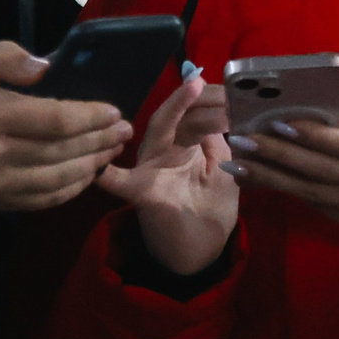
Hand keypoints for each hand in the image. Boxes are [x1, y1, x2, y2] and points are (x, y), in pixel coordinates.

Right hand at [0, 41, 131, 213]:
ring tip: (113, 148)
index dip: (90, 115)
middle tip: (125, 129)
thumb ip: (4, 55)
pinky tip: (88, 173)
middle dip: (101, 138)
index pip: (56, 118)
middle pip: (65, 149)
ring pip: (60, 178)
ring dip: (94, 164)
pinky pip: (45, 200)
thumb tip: (46, 66)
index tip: (113, 109)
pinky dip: (73, 189)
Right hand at [98, 74, 237, 274]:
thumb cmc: (208, 211)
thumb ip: (219, 141)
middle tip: (222, 83)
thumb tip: (221, 105)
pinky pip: (119, 182)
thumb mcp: (223, 169)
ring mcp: (150, 169)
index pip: (195, 111)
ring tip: (193, 89)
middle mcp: (164, 150)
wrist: (198, 255)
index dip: (214, 98)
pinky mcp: (142, 193)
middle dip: (197, 95)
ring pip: (157, 132)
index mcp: (184, 143)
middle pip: (177, 113)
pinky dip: (106, 173)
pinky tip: (100, 163)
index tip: (239, 89)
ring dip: (175, 109)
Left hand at [225, 96, 338, 248]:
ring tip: (237, 164)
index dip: (309, 136)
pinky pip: (315, 205)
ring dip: (270, 177)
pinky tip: (261, 181)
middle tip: (241, 139)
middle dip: (276, 154)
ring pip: (308, 191)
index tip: (277, 123)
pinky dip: (287, 193)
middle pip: (316, 168)